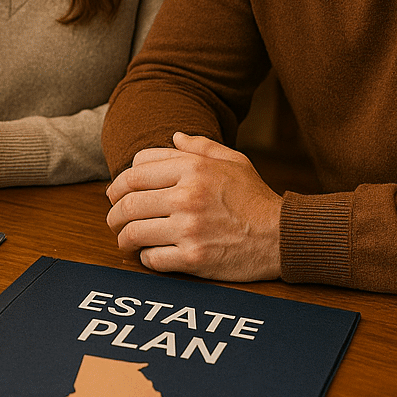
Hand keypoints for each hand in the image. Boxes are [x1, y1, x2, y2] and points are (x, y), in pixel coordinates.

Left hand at [105, 131, 282, 280]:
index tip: (116, 194)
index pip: (135, 172)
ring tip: (124, 240)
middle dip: (113, 213)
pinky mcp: (194, 258)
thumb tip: (173, 137)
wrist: (283, 236)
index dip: (118, 184)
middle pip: (127, 203)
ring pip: (134, 232)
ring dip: (122, 238)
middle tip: (113, 220)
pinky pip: (152, 259)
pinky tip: (149, 255)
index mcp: (193, 169)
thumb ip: (200, 147)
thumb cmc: (255, 197)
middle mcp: (187, 196)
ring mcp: (189, 229)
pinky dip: (144, 258)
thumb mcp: (233, 161)